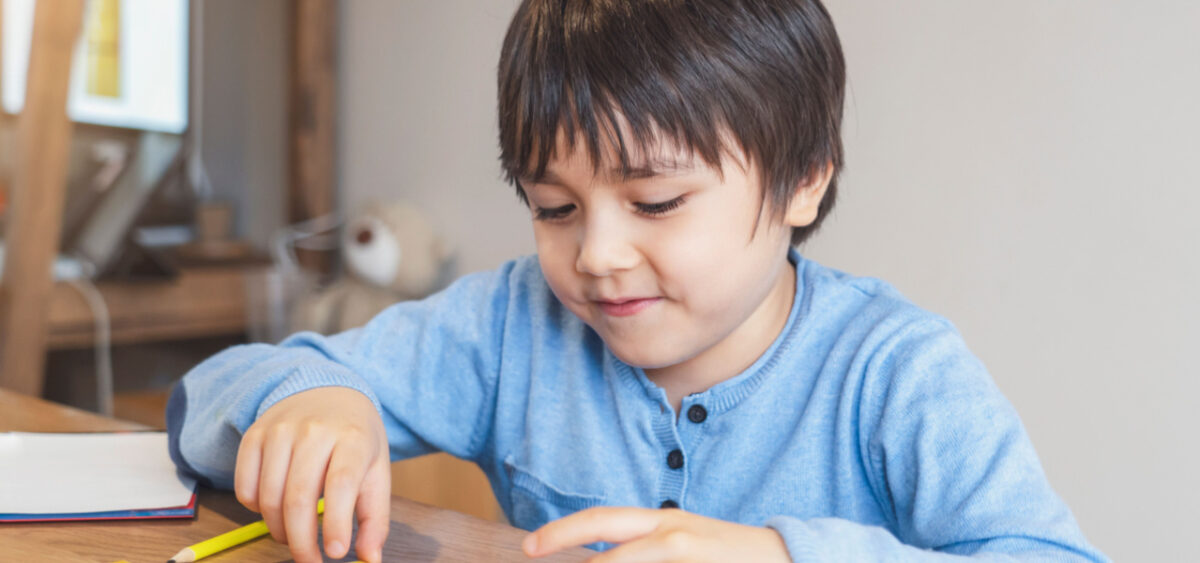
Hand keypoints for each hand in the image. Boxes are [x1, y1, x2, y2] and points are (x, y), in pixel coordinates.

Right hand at [234, 387, 390, 562]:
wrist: (326, 391)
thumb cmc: (355, 439)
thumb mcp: (377, 470)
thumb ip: (376, 517)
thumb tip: (370, 559)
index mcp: (353, 437)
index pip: (341, 484)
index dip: (336, 522)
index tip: (335, 553)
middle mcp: (314, 430)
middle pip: (298, 497)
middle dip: (302, 541)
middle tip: (310, 561)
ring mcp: (279, 430)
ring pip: (269, 497)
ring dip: (279, 530)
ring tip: (295, 536)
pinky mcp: (253, 435)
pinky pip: (245, 487)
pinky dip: (256, 510)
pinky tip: (275, 509)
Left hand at [523, 506, 790, 561]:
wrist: (789, 558)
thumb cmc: (729, 556)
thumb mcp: (684, 541)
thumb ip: (645, 547)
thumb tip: (599, 559)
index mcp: (663, 523)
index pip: (602, 520)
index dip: (561, 531)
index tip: (529, 547)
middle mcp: (672, 535)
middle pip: (605, 546)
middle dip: (568, 548)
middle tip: (532, 554)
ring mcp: (687, 557)